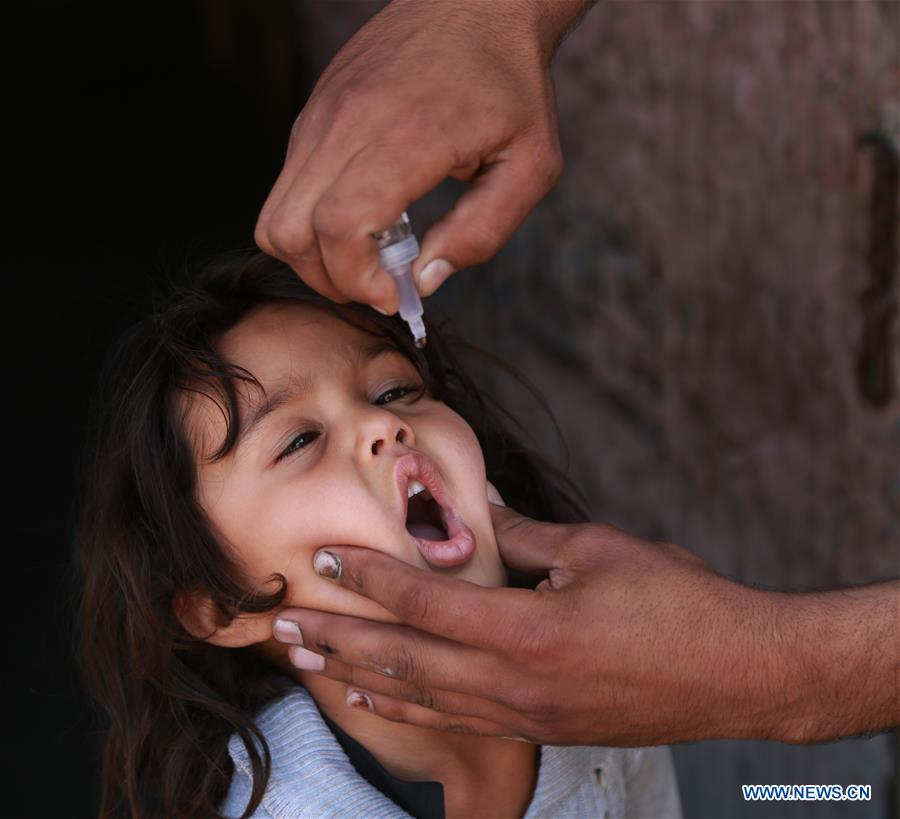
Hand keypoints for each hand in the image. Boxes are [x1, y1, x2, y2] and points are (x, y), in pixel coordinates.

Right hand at [254, 0, 583, 312]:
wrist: (478, 1)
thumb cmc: (510, 84)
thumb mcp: (530, 167)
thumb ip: (481, 232)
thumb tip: (425, 279)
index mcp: (406, 135)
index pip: (338, 226)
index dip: (356, 279)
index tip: (394, 292)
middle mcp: (348, 121)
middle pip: (289, 230)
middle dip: (327, 278)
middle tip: (376, 281)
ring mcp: (322, 112)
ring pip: (275, 212)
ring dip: (313, 252)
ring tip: (367, 251)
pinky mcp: (314, 110)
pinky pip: (288, 184)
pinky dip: (313, 218)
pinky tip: (363, 213)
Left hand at [273, 504, 791, 745]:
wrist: (740, 673)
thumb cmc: (678, 601)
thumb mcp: (598, 550)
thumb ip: (524, 532)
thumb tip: (473, 504)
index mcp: (527, 628)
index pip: (425, 599)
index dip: (369, 577)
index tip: (323, 559)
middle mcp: (514, 681)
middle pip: (404, 658)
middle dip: (336, 637)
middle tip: (279, 625)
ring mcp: (524, 715)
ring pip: (420, 699)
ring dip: (359, 676)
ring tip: (307, 663)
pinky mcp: (539, 730)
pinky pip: (456, 721)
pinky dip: (407, 708)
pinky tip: (378, 699)